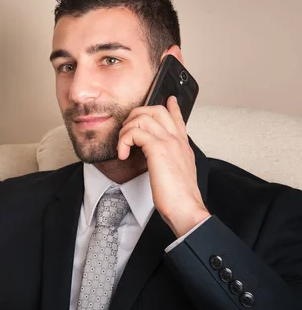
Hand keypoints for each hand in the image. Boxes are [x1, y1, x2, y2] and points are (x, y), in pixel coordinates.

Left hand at [117, 96, 209, 237]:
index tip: (169, 100)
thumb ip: (172, 162)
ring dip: (126, 130)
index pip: (178, 118)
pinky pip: (134, 132)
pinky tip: (123, 154)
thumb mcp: (178, 174)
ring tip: (123, 146)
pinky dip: (123, 141)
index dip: (172, 107)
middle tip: (126, 132)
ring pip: (142, 117)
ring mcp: (168, 142)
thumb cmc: (180, 198)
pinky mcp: (158, 149)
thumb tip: (161, 160)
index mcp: (182, 146)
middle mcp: (177, 140)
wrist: (186, 209)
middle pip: (156, 110)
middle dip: (135, 116)